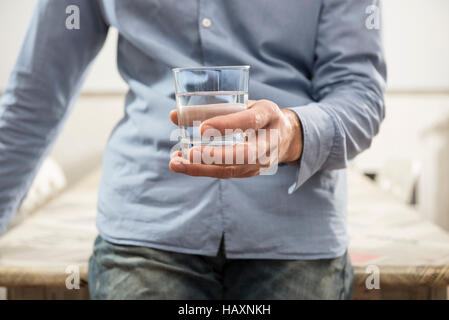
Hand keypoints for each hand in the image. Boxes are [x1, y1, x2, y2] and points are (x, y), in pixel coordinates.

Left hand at [169, 100, 302, 177]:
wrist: (286, 137)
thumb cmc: (260, 115)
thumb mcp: (245, 103)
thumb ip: (214, 107)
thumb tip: (174, 116)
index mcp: (269, 116)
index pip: (251, 121)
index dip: (228, 124)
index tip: (203, 128)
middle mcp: (269, 141)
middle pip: (244, 154)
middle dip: (215, 156)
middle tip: (188, 154)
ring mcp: (261, 161)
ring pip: (232, 168)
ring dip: (202, 168)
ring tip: (176, 163)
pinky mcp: (251, 172)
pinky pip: (226, 173)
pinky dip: (203, 170)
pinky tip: (184, 165)